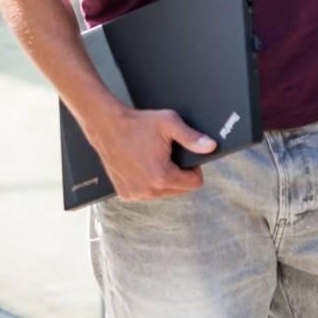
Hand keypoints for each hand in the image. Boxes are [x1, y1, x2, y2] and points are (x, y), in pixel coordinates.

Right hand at [86, 102, 217, 201]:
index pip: (194, 183)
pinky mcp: (126, 194)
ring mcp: (136, 194)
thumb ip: (192, 137)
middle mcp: (148, 190)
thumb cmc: (137, 123)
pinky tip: (141, 166)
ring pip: (164, 193)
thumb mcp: (168, 123)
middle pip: (180, 190)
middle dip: (178, 174)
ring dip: (163, 180)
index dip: (193, 168)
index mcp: (162, 176)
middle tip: (165, 155)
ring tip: (152, 159)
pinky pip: (148, 193)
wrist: (106, 126)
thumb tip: (211, 146)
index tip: (183, 156)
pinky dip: (148, 182)